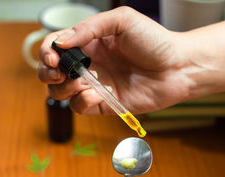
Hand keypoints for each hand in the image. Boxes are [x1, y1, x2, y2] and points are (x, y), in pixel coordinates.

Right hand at [38, 7, 193, 114]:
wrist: (177, 68)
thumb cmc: (154, 41)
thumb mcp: (122, 21)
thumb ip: (89, 28)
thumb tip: (61, 42)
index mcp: (90, 43)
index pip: (56, 46)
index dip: (47, 52)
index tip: (53, 57)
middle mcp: (89, 64)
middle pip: (52, 73)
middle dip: (47, 73)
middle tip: (58, 72)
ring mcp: (96, 85)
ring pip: (62, 93)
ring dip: (62, 89)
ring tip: (80, 82)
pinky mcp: (104, 104)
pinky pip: (80, 107)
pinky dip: (82, 102)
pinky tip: (96, 94)